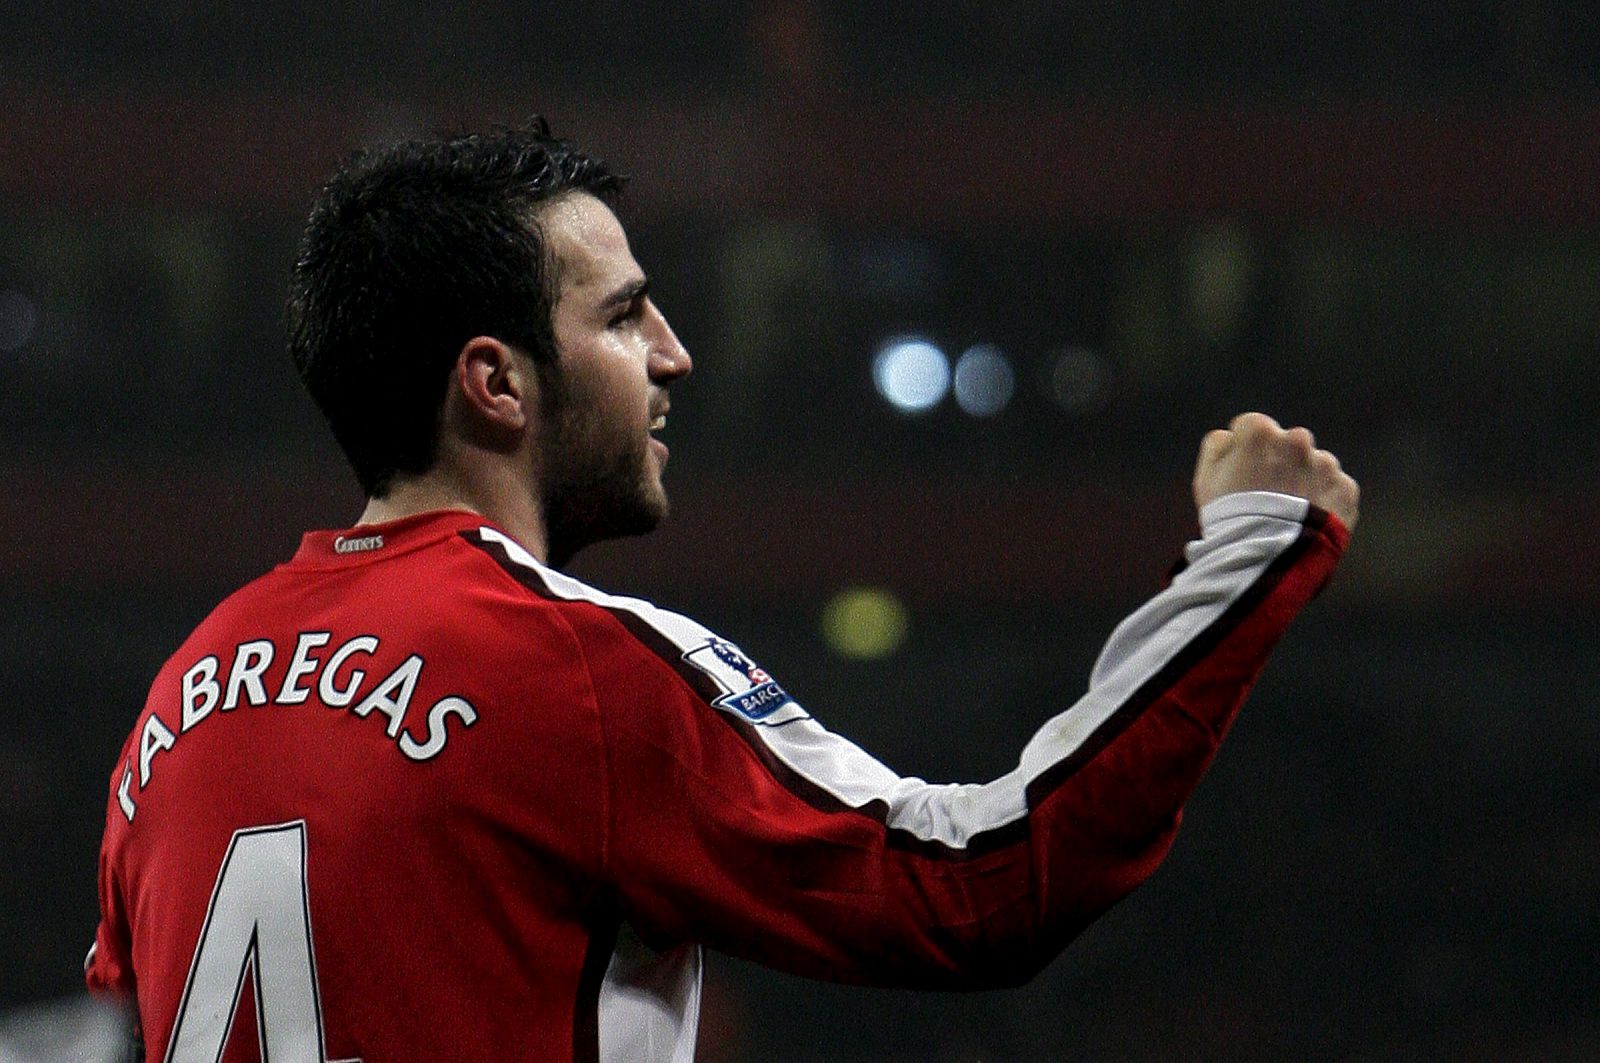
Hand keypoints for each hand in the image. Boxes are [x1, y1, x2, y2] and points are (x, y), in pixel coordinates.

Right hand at [1193, 412, 1359, 530]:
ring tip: (1288, 512)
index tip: (1241, 473)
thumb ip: (1218, 445)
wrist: (1269, 556)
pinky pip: (1333, 488)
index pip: (1250, 427)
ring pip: (1313, 465)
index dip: (1243, 450)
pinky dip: (1324, 500)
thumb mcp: (1206, 478)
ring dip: (1303, 480)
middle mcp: (1297, 439)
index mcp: (1261, 431)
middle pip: (1286, 444)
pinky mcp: (1345, 488)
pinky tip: (1306, 520)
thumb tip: (1231, 435)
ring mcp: (1325, 464)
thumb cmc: (1231, 516)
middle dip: (1278, 461)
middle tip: (1266, 494)